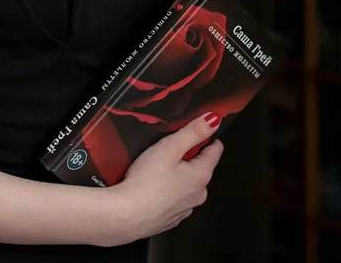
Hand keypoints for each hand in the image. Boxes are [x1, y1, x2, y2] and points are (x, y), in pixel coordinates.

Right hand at [101, 113, 224, 245]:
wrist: (125, 216)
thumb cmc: (146, 181)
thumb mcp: (169, 148)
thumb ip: (193, 132)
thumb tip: (214, 120)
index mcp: (201, 175)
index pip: (215, 150)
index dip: (206, 137)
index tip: (194, 130)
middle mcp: (198, 195)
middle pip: (200, 168)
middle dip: (187, 157)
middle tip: (167, 149)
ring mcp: (184, 210)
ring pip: (186, 185)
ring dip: (177, 176)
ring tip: (155, 169)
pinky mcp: (170, 220)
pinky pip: (173, 200)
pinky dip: (166, 192)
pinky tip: (150, 187)